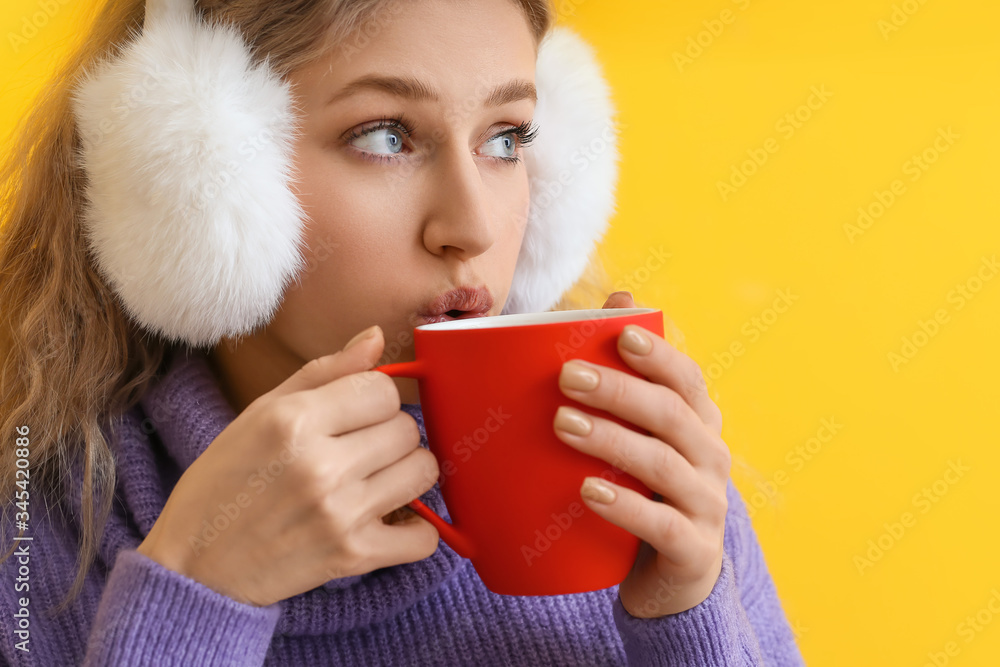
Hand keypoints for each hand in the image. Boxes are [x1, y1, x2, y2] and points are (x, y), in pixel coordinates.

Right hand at [137, 326, 440, 606]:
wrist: (194, 565)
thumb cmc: (225, 482)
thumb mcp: (260, 413)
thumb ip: (325, 372)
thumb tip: (377, 337)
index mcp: (293, 420)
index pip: (383, 390)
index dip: (375, 399)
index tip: (357, 415)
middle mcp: (320, 464)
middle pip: (406, 429)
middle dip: (390, 435)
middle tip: (361, 451)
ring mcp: (339, 512)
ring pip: (423, 472)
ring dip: (407, 474)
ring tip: (377, 481)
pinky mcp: (352, 556)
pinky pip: (423, 538)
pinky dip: (415, 532)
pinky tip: (389, 521)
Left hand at [552, 291, 728, 617]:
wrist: (673, 579)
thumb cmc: (647, 491)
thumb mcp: (641, 436)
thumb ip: (629, 375)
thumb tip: (619, 298)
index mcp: (699, 423)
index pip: (687, 380)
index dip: (658, 355)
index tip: (620, 334)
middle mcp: (711, 457)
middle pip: (670, 414)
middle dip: (619, 390)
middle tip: (567, 376)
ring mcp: (707, 504)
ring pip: (662, 464)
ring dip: (611, 440)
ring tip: (563, 424)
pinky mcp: (693, 549)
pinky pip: (661, 524)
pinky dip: (624, 507)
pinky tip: (587, 491)